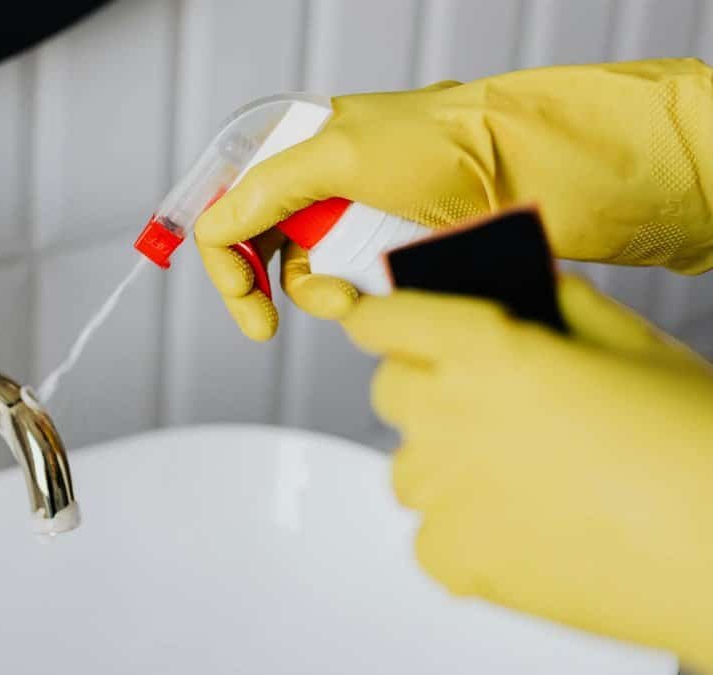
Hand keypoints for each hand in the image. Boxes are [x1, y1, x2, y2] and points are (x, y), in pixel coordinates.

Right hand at [196, 58, 712, 338]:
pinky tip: (372, 296)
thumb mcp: (340, 153)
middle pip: (258, 247)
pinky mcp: (389, 254)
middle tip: (262, 321)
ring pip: (305, 277)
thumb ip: (266, 189)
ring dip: (317, 295)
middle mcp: (323, 184)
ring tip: (348, 298)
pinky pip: (349, 290)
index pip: (231, 202)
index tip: (238, 292)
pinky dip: (353, 300)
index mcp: (302, 146)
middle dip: (261, 285)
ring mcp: (357, 221)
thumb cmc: (451, 146)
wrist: (538, 172)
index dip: (222, 250)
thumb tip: (215, 224)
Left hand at [342, 275, 712, 669]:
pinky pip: (431, 534)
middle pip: (392, 390)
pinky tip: (529, 529)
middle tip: (485, 402)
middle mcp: (446, 416)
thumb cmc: (695, 441)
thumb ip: (552, 305)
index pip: (385, 320)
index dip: (382, 318)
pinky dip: (466, 530)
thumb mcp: (629, 345)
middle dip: (425, 385)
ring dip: (448, 463)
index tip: (382, 321)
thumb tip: (515, 285)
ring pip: (410, 466)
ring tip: (527, 476)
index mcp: (484, 349)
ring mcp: (442, 493)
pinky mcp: (452, 559)